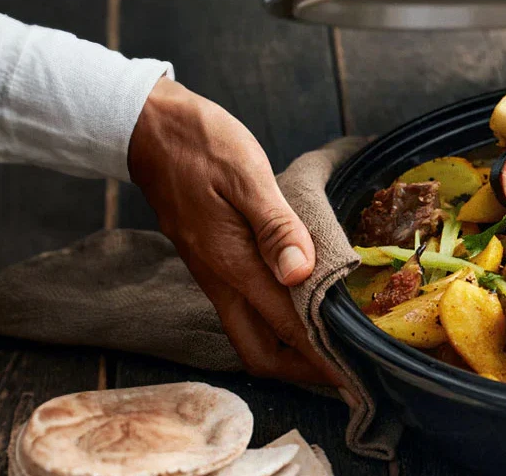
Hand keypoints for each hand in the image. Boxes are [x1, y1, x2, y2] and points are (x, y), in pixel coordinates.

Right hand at [128, 78, 336, 384]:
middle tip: (349, 369)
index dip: (323, 357)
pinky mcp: (213, 264)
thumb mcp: (245, 174)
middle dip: (304, 370)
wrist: (150, 130)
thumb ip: (275, 225)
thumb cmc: (201, 145)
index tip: (356, 374)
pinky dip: (277, 323)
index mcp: (233, 264)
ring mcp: (214, 275)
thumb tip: (300, 272)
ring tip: (334, 346)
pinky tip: (304, 308)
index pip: (286, 328)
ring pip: (251, 335)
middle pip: (261, 353)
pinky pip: (246, 311)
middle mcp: (221, 280)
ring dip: (291, 349)